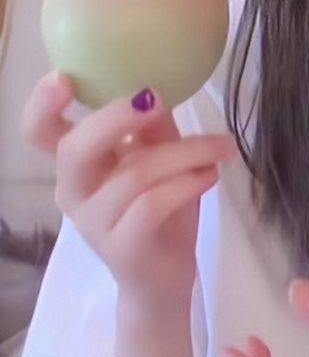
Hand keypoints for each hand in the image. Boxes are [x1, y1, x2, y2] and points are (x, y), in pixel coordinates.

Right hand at [19, 71, 237, 307]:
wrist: (165, 279)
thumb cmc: (159, 209)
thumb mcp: (157, 158)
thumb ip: (152, 127)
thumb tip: (157, 89)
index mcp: (77, 163)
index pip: (39, 133)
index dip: (42, 105)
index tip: (63, 77)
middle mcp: (75, 192)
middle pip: (75, 150)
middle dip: (114, 118)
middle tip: (156, 100)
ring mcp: (95, 223)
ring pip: (134, 174)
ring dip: (186, 152)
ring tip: (221, 147)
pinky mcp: (122, 248)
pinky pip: (153, 204)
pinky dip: (187, 183)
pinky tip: (210, 175)